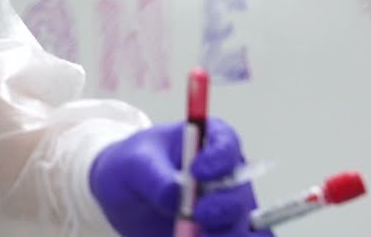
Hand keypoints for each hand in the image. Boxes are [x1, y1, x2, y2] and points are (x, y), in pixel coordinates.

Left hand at [89, 118, 272, 236]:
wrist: (124, 196)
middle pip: (240, 193)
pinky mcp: (220, 235)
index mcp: (208, 143)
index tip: (197, 171)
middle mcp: (226, 177)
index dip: (219, 159)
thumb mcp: (133, 164)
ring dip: (228, 235)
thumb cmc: (133, 166)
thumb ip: (154, 176)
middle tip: (199, 214)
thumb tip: (175, 195)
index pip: (227, 145)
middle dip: (226, 207)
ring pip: (246, 228)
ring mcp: (227, 210)